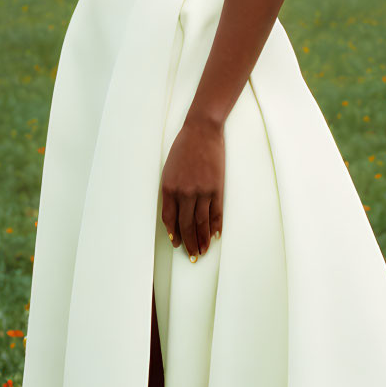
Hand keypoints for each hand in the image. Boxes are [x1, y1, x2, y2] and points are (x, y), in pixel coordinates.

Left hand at [160, 115, 224, 260]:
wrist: (202, 131)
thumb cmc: (184, 147)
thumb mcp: (170, 169)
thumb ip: (171, 191)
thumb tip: (177, 212)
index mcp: (169, 188)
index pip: (170, 219)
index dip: (174, 233)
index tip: (177, 243)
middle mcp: (184, 193)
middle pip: (186, 225)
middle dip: (189, 243)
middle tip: (192, 256)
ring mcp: (202, 191)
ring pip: (202, 223)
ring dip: (202, 240)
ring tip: (203, 251)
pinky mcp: (216, 188)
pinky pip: (216, 213)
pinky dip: (216, 226)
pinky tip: (215, 235)